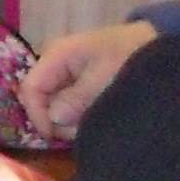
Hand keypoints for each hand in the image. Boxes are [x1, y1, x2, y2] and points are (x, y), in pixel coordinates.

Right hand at [24, 21, 157, 140]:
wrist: (150, 44)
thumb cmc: (127, 56)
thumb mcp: (105, 76)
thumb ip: (78, 97)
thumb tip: (54, 118)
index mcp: (55, 56)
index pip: (31, 88)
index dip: (37, 114)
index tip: (53, 136)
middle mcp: (52, 65)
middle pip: (39, 99)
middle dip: (55, 119)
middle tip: (81, 131)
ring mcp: (62, 75)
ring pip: (52, 104)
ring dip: (69, 119)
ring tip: (93, 123)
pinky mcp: (73, 84)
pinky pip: (65, 103)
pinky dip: (77, 115)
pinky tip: (93, 117)